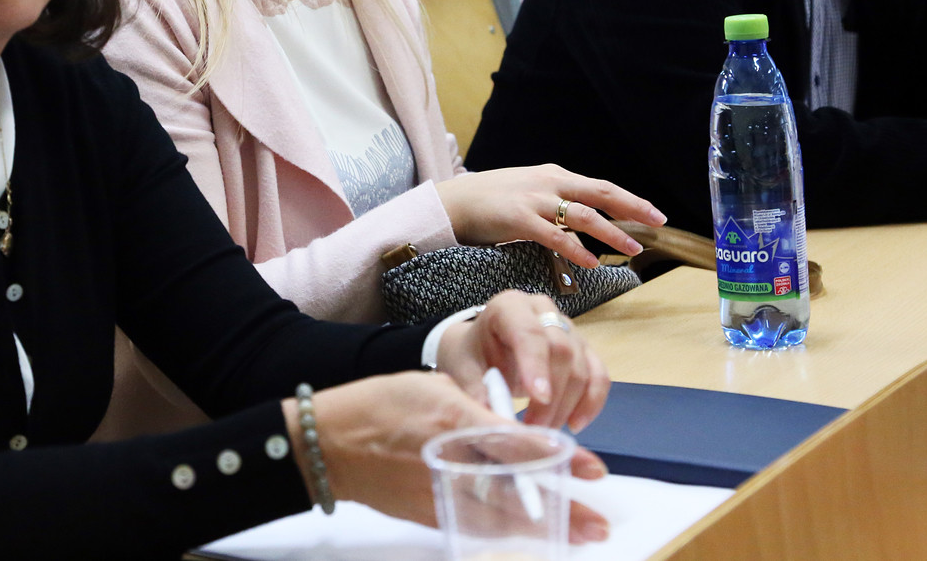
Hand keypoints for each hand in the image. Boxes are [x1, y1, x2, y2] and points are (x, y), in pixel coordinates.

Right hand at [282, 370, 609, 542]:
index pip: (517, 444)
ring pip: (500, 519)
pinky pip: (475, 526)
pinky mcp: (428, 515)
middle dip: (561, 509)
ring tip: (580, 537)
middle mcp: (450, 462)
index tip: (590, 467)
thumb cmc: (379, 404)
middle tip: (598, 523)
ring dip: (543, 529)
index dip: (558, 458)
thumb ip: (476, 407)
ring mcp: (438, 494)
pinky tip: (532, 536)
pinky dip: (507, 532)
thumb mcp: (432, 388)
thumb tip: (514, 428)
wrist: (328, 444)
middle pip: (516, 492)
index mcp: (453, 420)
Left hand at [435, 290, 609, 430]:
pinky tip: (574, 425)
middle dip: (552, 396)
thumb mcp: (464, 369)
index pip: (528, 331)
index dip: (536, 364)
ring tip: (545, 434)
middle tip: (534, 431)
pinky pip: (599, 375)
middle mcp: (543, 310)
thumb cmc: (472, 355)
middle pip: (561, 350)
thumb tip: (493, 421)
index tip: (539, 398)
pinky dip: (591, 403)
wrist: (482, 349)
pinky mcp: (584, 349)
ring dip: (568, 406)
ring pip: (582, 366)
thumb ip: (475, 391)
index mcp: (509, 307)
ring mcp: (568, 328)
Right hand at [436, 164, 664, 267]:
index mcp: (554, 175)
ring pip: (583, 215)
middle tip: (658, 223)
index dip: (629, 200)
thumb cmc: (491, 199)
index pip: (600, 187)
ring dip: (610, 232)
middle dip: (632, 207)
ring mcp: (535, 200)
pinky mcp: (519, 219)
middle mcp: (549, 183)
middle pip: (600, 193)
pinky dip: (577, 249)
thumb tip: (581, 215)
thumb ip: (554, 198)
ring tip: (631, 248)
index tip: (654, 214)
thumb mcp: (528, 189)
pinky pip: (555, 236)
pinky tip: (591, 262)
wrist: (454, 201)